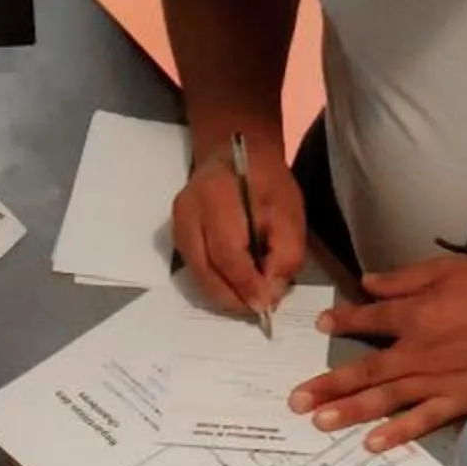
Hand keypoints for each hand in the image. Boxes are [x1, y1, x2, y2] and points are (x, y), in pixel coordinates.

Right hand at [173, 139, 305, 317]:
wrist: (237, 156)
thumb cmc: (267, 182)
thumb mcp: (289, 213)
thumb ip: (286, 254)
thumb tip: (270, 294)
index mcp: (217, 195)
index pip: (227, 253)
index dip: (246, 285)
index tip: (266, 306)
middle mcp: (188, 210)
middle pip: (206, 269)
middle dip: (233, 297)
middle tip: (258, 310)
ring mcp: (177, 222)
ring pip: (197, 273)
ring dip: (224, 295)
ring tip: (249, 301)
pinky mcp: (176, 233)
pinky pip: (194, 268)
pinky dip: (215, 284)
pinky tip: (235, 287)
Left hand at [293, 253, 466, 451]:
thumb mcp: (447, 269)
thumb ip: (404, 279)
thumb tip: (368, 283)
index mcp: (415, 315)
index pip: (368, 320)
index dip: (342, 321)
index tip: (322, 325)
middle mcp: (418, 351)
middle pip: (364, 370)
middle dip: (327, 385)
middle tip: (296, 400)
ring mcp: (438, 380)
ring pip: (385, 398)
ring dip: (349, 411)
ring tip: (319, 422)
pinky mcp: (461, 400)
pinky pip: (423, 420)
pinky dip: (397, 433)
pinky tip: (372, 444)